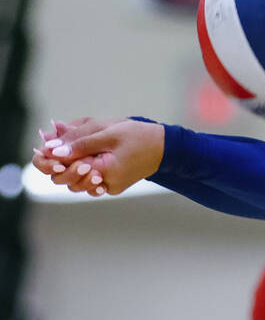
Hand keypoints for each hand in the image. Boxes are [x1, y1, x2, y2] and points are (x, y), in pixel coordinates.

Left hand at [32, 118, 164, 196]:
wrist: (164, 148)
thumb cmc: (138, 136)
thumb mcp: (107, 132)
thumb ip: (79, 141)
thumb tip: (52, 148)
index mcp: (104, 170)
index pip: (64, 171)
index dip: (50, 160)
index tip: (45, 146)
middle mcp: (105, 184)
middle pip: (66, 181)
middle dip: (58, 163)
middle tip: (57, 145)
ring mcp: (108, 187)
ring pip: (75, 182)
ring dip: (69, 166)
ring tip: (70, 147)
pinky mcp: (111, 185)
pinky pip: (88, 181)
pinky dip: (81, 170)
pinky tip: (84, 157)